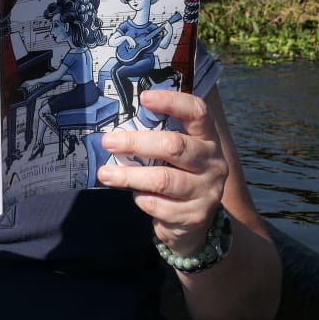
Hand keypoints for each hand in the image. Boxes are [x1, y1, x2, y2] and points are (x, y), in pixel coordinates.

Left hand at [94, 87, 227, 256]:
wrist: (194, 222)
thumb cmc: (178, 175)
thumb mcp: (176, 153)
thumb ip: (158, 137)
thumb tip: (117, 126)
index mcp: (207, 138)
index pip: (197, 112)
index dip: (172, 102)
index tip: (144, 97)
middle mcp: (213, 162)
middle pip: (174, 146)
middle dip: (136, 142)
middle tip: (108, 141)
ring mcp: (207, 191)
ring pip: (162, 179)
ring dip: (129, 176)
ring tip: (105, 174)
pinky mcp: (195, 215)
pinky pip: (158, 205)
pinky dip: (141, 198)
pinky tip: (135, 194)